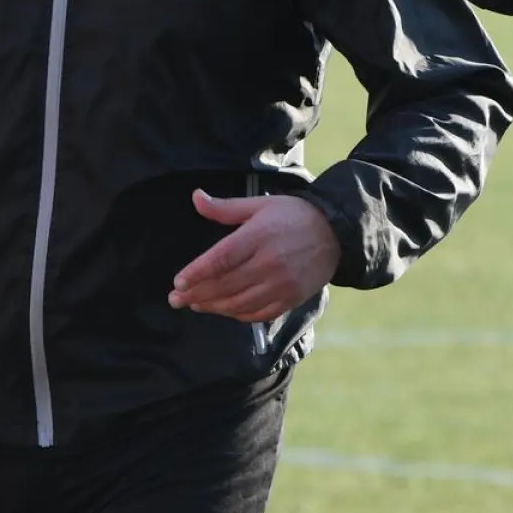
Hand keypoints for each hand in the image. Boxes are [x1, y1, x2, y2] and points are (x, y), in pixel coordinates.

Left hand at [169, 189, 340, 322]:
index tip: (178, 282)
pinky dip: (238, 314)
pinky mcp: (292, 298)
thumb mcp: (258, 205)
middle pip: (226, 284)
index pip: (221, 259)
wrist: (337, 233)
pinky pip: (260, 313)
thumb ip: (224, 207)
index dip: (197, 273)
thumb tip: (195, 197)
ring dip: (214, 306)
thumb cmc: (292, 215)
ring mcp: (282, 284)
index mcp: (258, 237)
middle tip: (175, 299)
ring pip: (240, 303)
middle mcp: (270, 263)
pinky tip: (224, 309)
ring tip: (194, 304)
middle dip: (196, 294)